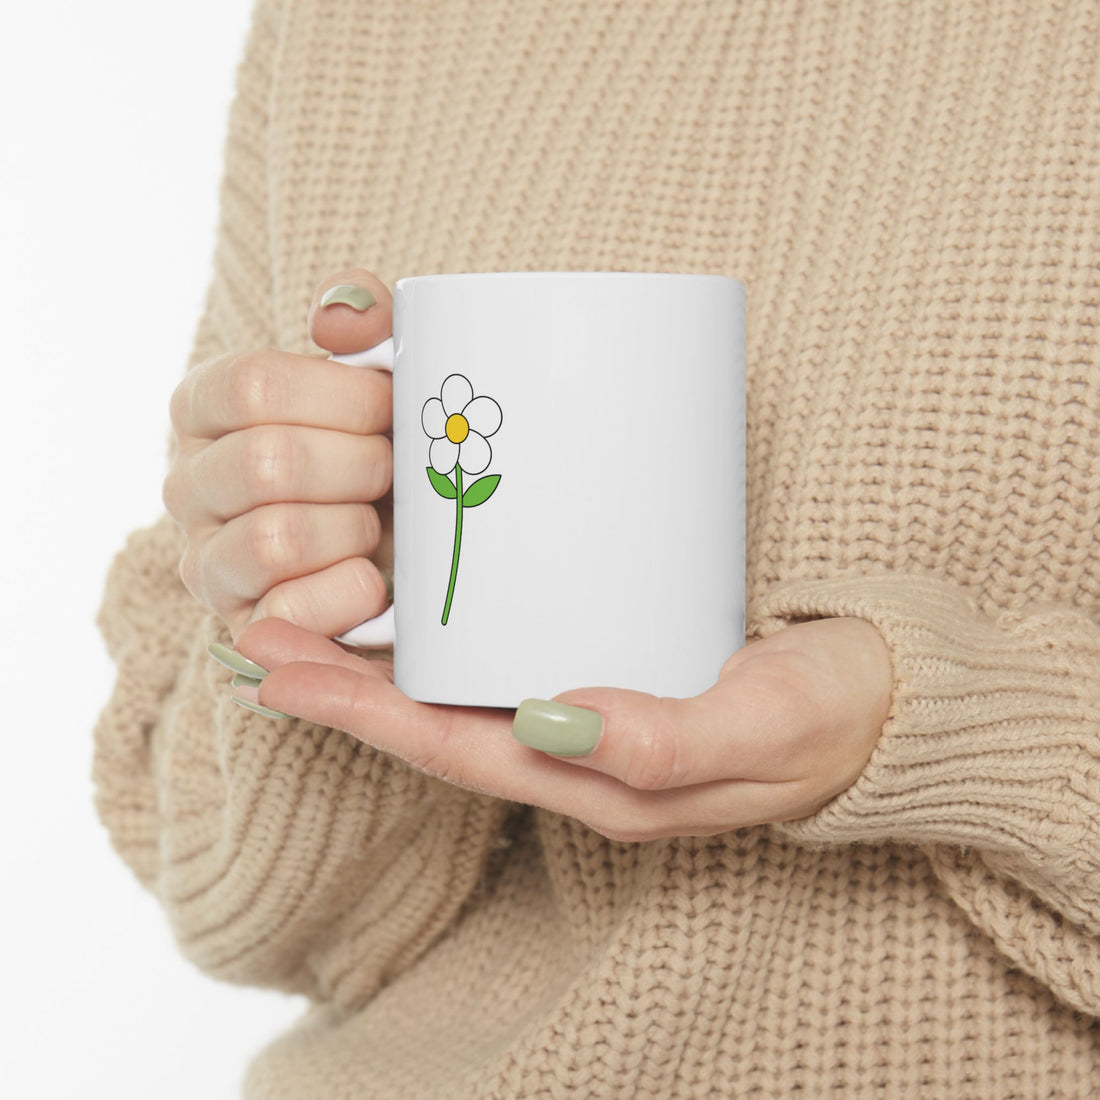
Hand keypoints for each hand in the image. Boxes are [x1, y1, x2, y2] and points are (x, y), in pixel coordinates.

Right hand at [164, 270, 394, 640]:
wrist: (402, 543)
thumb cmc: (383, 447)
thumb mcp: (381, 372)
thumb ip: (365, 319)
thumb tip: (338, 319)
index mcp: (205, 407)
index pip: (253, 386)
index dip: (343, 397)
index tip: (391, 406)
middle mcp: (187, 483)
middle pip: (268, 464)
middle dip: (360, 466)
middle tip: (394, 470)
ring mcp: (207, 561)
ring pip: (275, 539)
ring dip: (354, 529)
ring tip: (376, 524)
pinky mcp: (242, 626)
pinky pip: (289, 612)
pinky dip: (350, 592)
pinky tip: (374, 578)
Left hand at [229, 615, 892, 839]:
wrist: (889, 702)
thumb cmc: (831, 716)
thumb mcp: (763, 727)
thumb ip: (665, 739)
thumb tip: (552, 723)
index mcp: (600, 783)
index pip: (452, 750)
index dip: (359, 713)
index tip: (276, 668)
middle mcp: (580, 756)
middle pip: (437, 724)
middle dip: (343, 684)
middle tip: (260, 629)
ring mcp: (593, 718)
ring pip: (464, 696)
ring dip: (384, 660)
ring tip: (312, 608)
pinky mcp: (616, 669)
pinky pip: (511, 662)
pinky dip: (451, 637)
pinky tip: (426, 598)